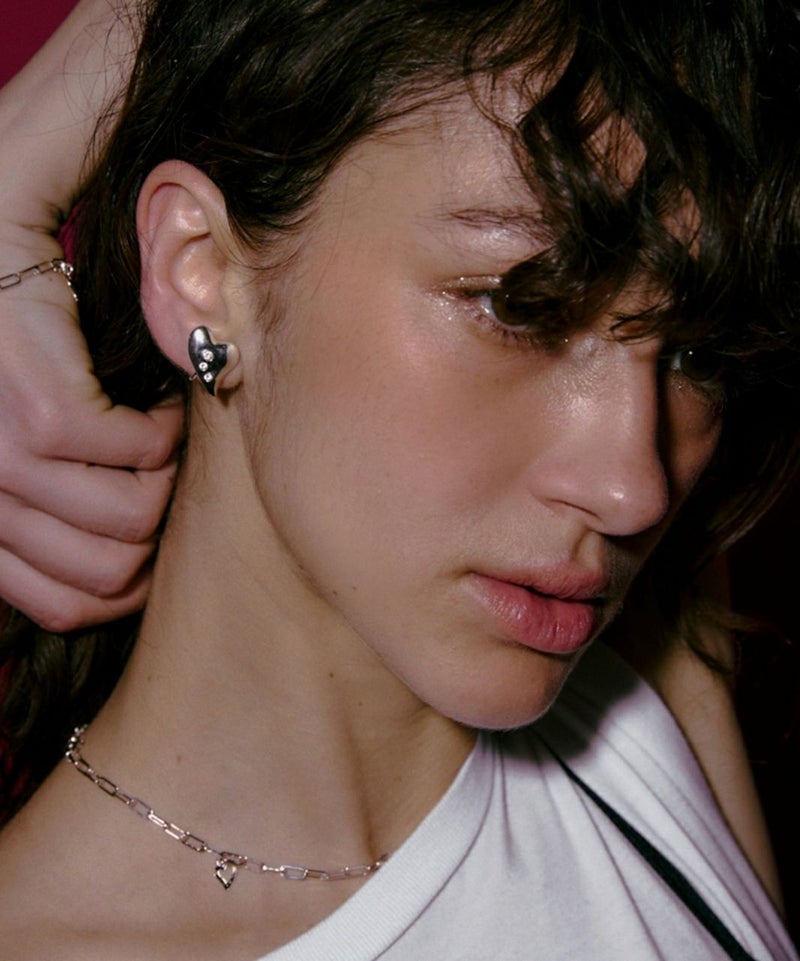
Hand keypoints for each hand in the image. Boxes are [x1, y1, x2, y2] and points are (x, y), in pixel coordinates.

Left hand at [0, 256, 182, 631]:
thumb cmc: (6, 357)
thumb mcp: (15, 456)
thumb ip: (53, 514)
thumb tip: (130, 554)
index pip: (64, 607)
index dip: (125, 588)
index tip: (147, 535)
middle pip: (112, 576)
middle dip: (157, 533)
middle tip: (158, 479)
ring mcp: (12, 463)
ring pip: (137, 523)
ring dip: (168, 480)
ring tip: (157, 438)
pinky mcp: (45, 417)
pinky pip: (146, 456)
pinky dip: (167, 431)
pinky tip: (154, 404)